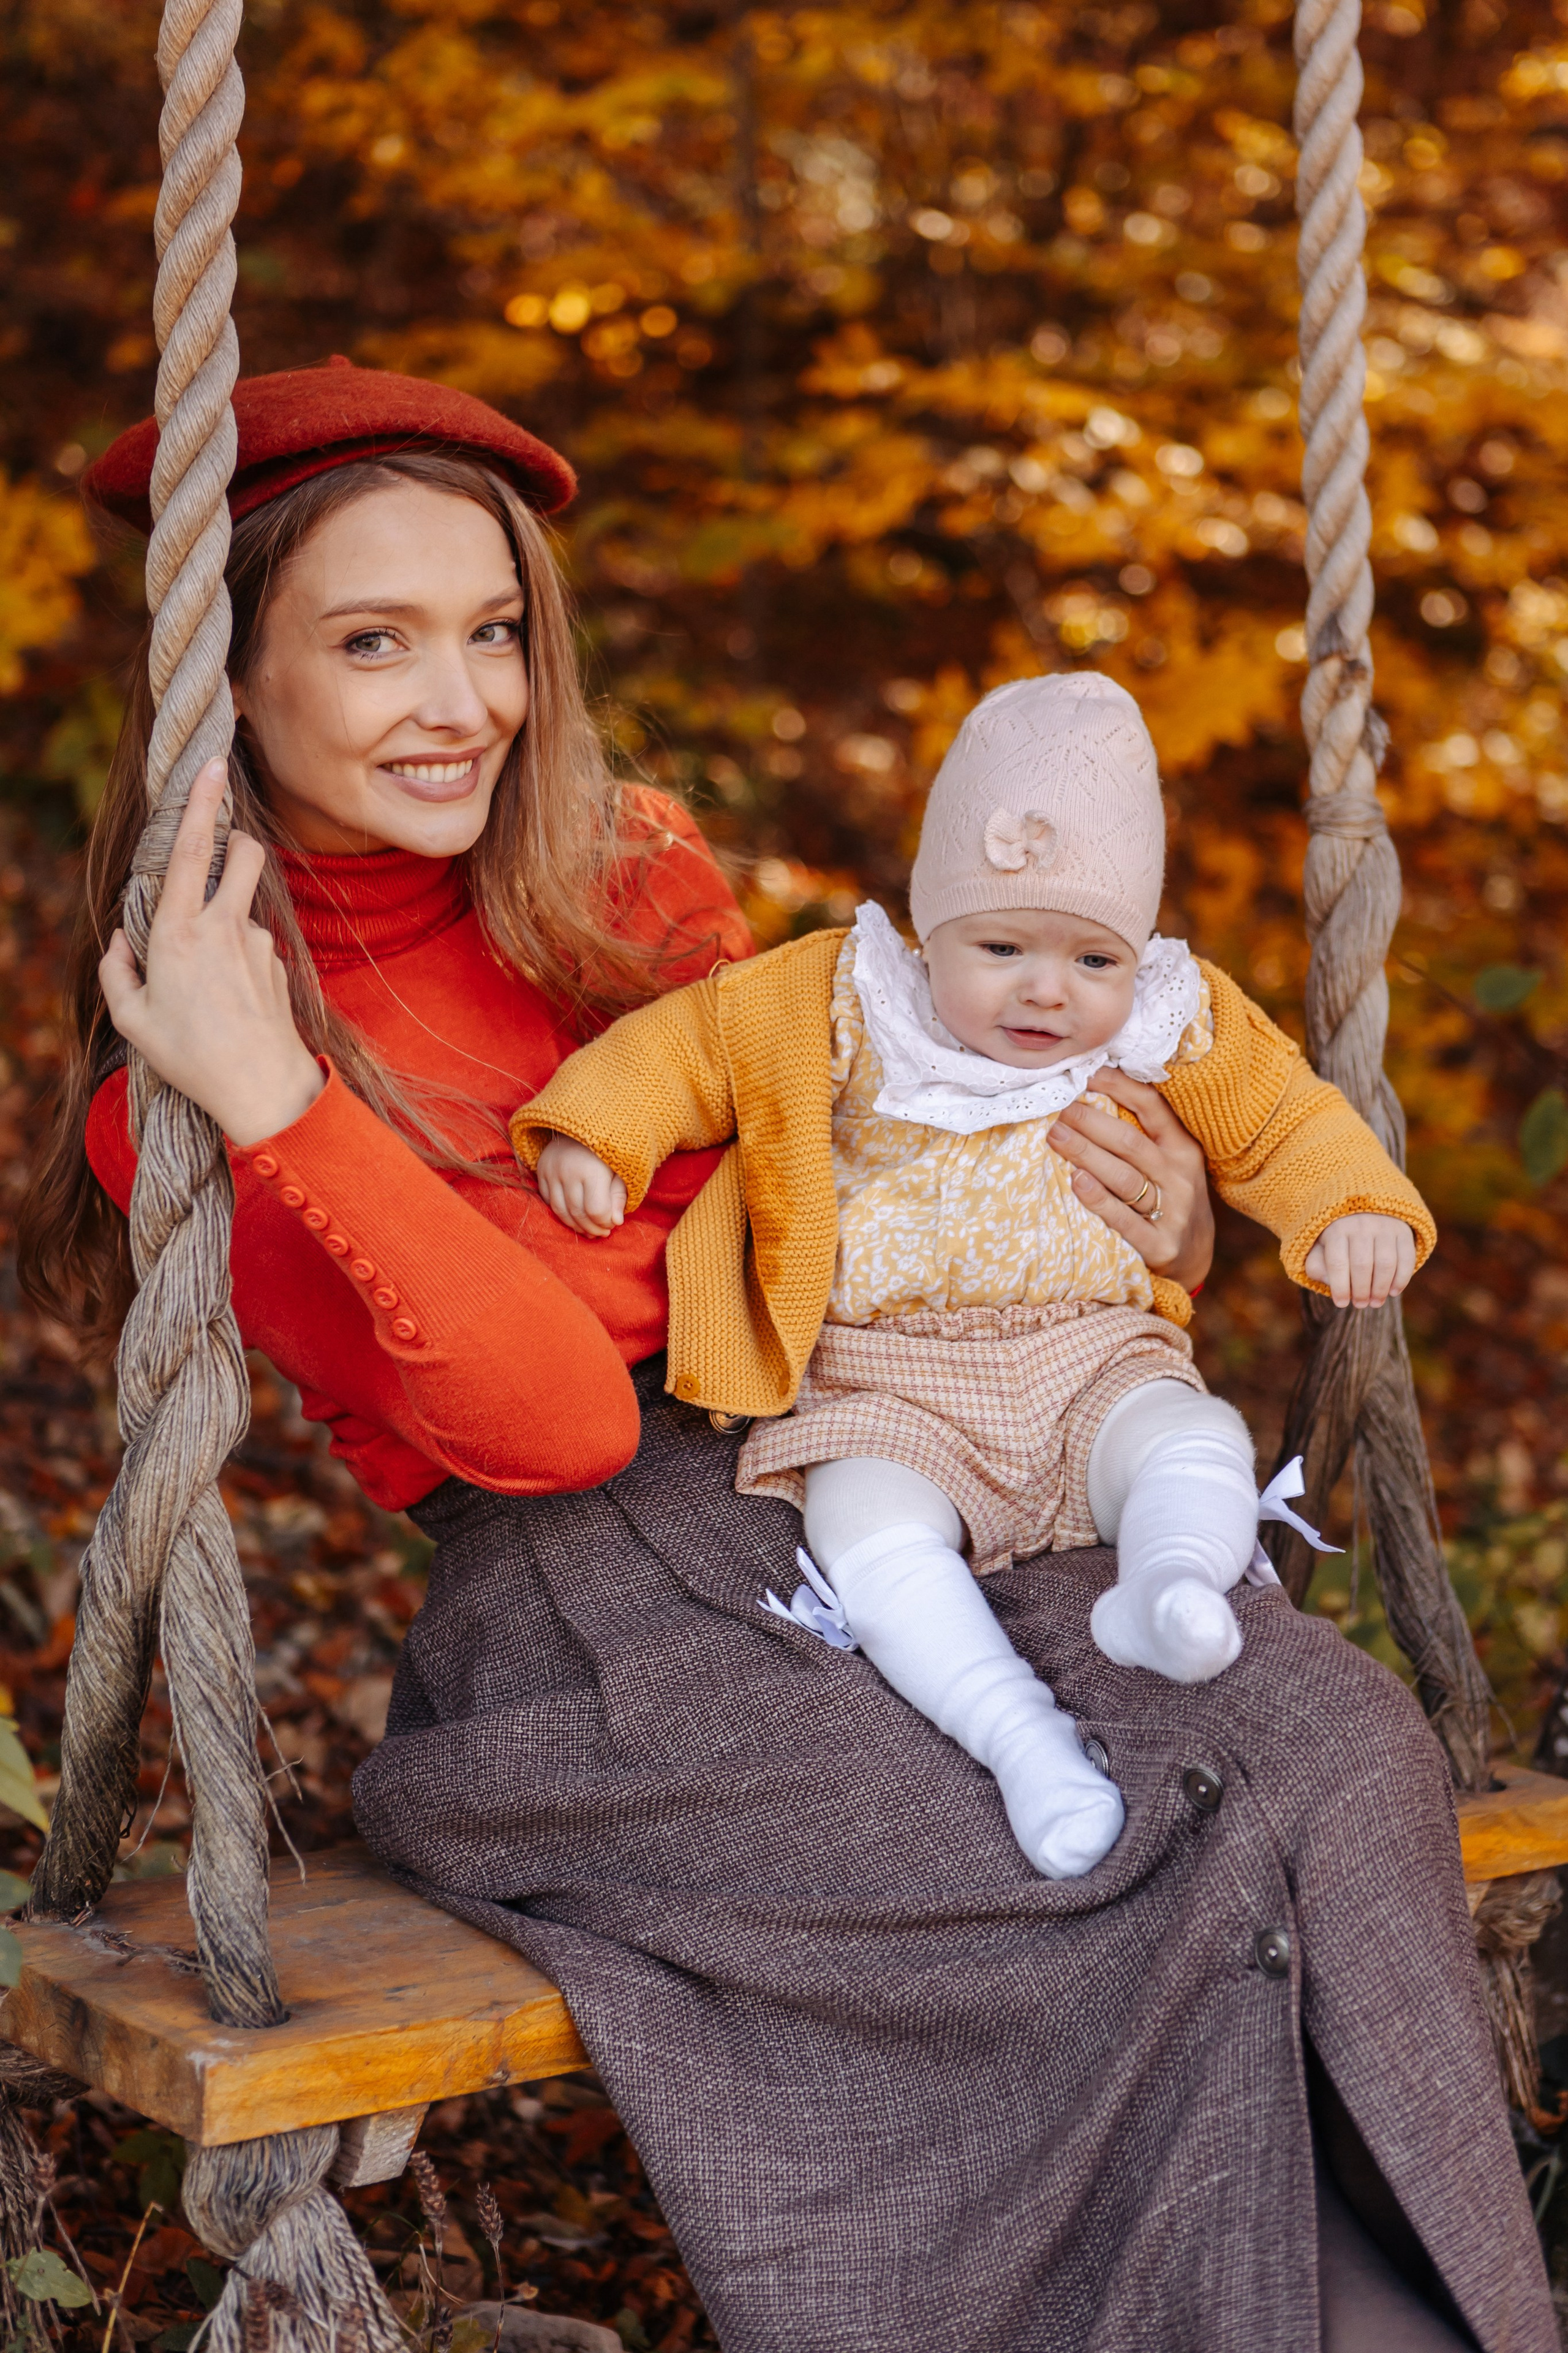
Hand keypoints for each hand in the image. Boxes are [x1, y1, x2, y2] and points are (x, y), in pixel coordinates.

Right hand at [98, 759, 324, 1146]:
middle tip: (222, 852)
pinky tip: (231, 1000)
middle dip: (236, 839)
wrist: (263, 1091)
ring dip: (230, 913)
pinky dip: (240, 957)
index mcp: (179, 933)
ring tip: (210, 972)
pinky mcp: (278, 962)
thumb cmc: (191, 1058)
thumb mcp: (133, 1019)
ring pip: (247, 903)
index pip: (189, 852)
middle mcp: (223, 928)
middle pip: (244, 854)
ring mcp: (257, 943)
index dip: (200, 804)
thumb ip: (118, 972)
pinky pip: (254, 944)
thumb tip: (121, 939)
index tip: (211, 765)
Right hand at [536, 1136, 626, 1236]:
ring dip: (575, 1226)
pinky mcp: (541, 1172)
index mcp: (592, 1169)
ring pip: (560, 1211)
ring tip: (589, 1230)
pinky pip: (548, 1201)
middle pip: (577, 1213)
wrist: (581, 1125)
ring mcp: (551, 1172)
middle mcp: (568, 1171)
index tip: (613, 1224)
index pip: (596, 1210)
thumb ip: (619, 1196)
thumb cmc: (607, 1150)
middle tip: (602, 1233)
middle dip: (591, 1228)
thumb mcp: (621, 1169)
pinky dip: (561, 1214)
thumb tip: (616, 1222)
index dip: (605, 1223)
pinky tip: (574, 1218)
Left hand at [1048, 1069, 1215, 1291]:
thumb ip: (1143, 1133)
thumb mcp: (1170, 1162)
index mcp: (1183, 1149)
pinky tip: (1075, 1181)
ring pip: (1124, 1177)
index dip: (1118, 1086)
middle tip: (1058, 1107)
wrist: (1193, 1258)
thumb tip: (1092, 1092)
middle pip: (1130, 1142)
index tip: (1086, 1072)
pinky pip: (1124, 1220)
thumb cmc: (1169, 1199)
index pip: (1152, 1107)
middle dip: (1090, 1121)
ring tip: (1055, 1135)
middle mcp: (1180, 1177)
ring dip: (1086, 1154)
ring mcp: (1172, 1212)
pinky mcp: (1160, 1246)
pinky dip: (1098, 1199)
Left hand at [1304, 1213, 1415, 1308]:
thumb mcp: (1320, 1247)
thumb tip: (1331, 1284)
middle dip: (1361, 1291)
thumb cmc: (1338, 1237)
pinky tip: (1393, 1292)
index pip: (1337, 1262)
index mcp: (1336, 1229)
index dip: (1340, 1288)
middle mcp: (1361, 1224)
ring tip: (1375, 1303)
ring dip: (1381, 1288)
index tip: (1341, 1303)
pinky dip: (1401, 1279)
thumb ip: (1317, 1266)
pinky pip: (1406, 1258)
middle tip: (1360, 1305)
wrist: (1363, 1211)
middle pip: (1362, 1264)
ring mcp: (1385, 1226)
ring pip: (1385, 1263)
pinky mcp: (1403, 1231)